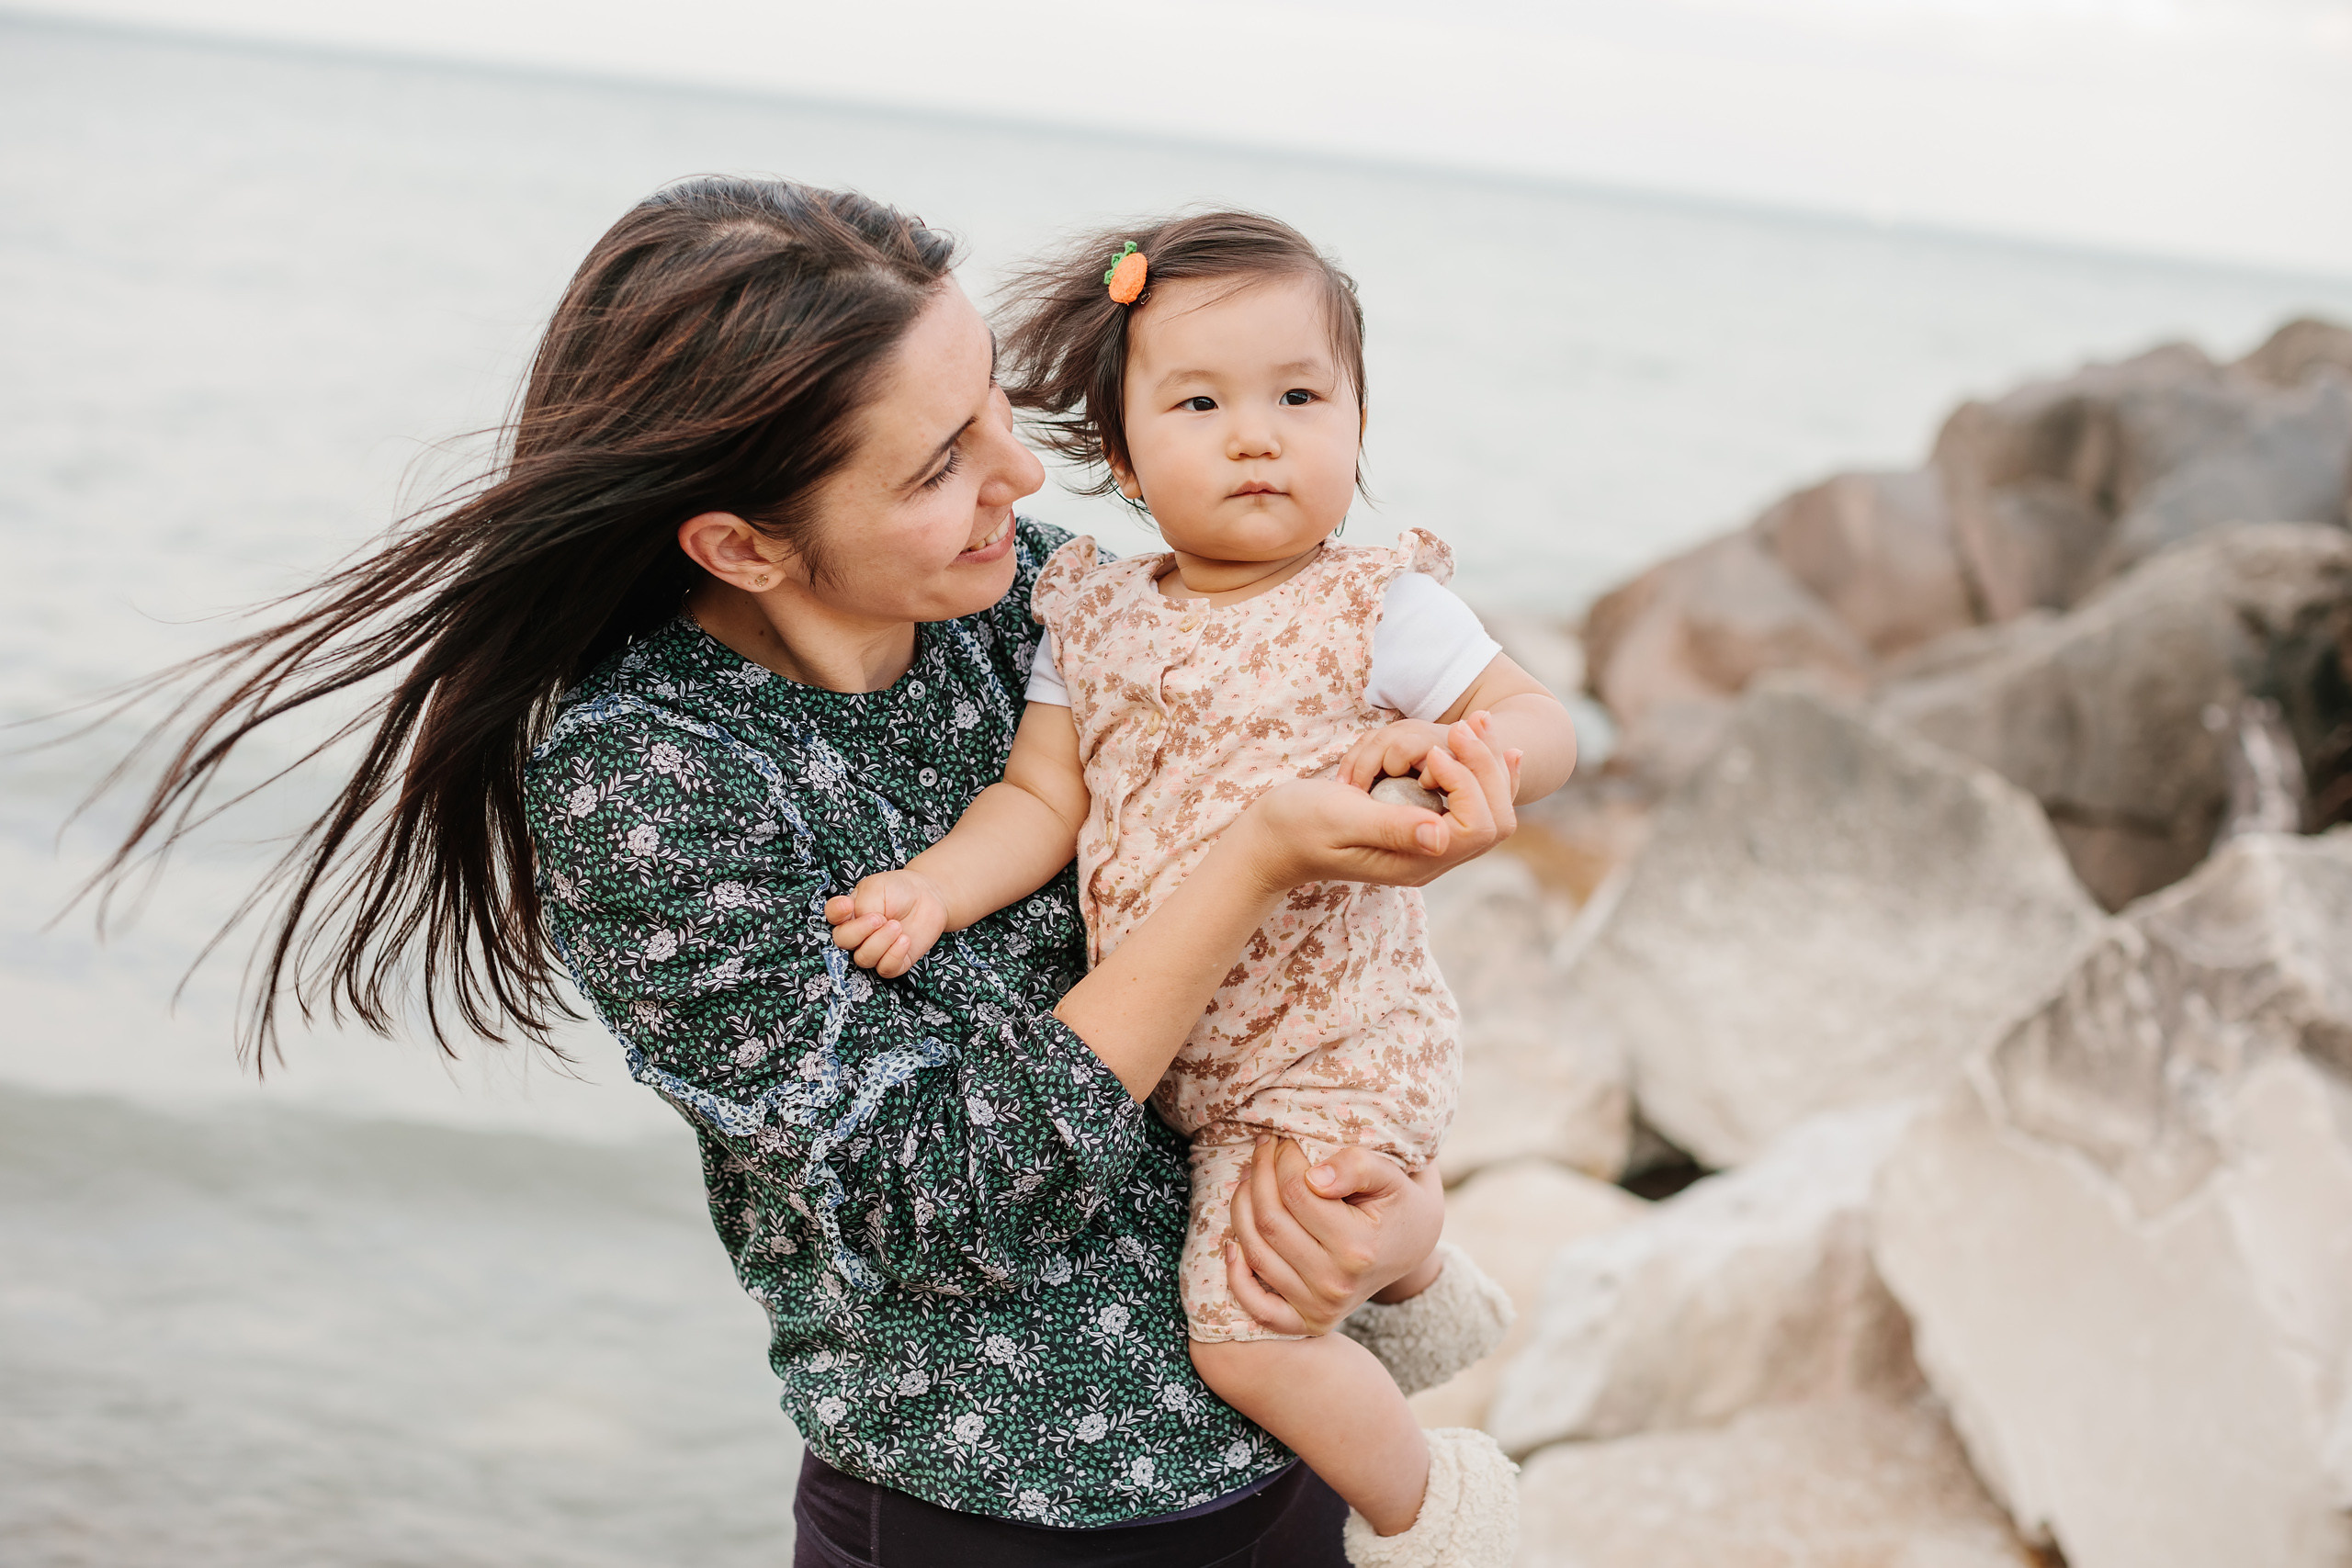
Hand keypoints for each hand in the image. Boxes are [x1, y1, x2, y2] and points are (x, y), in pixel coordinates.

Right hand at [822, 869, 947, 978]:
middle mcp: (857, 933)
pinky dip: (894, 956)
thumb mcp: (877, 888)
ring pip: (863, 958)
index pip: (831, 916)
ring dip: (880, 943)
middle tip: (880, 918)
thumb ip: (862, 905)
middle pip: (842, 942)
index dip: (836, 913)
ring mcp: (873, 949)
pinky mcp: (892, 961)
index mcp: (849, 912)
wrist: (927, 897)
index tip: (847, 906)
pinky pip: (885, 969)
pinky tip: (905, 940)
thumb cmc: (899, 890)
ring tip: (897, 926)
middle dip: (860, 931)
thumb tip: (859, 924)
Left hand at [1222, 1139, 1445, 1334]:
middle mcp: (1336, 1285)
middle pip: (1270, 1220)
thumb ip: (1357, 1167)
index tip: (1284, 1139)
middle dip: (1259, 1174)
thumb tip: (1314, 1177)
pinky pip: (1258, 1306)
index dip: (1282, 1158)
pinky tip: (1233, 1241)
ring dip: (1241, 1208)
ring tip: (1251, 1179)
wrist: (1413, 1244)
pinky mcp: (1307, 1322)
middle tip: (1264, 1149)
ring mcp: (1320, 1308)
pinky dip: (1236, 1276)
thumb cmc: (1398, 1202)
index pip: (1297, 1191)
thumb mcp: (1390, 1175)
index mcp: (1359, 1249)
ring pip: (1256, 1252)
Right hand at [1243, 713, 1520, 893]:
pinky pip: (1469, 805)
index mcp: (1413, 861)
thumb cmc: (1297, 826)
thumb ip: (1393, 827)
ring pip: (1489, 810)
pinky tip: (1491, 747)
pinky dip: (1483, 774)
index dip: (1467, 781)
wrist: (1271, 840)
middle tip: (1465, 727)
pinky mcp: (1419, 828)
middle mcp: (1429, 859)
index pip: (1476, 825)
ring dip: (1489, 764)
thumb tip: (1441, 834)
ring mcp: (1427, 846)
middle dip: (1487, 768)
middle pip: (1494, 819)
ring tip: (1477, 722)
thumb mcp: (1341, 819)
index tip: (1432, 753)